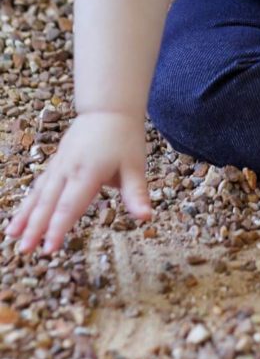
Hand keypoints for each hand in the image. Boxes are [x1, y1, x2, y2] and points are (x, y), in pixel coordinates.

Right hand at [5, 112, 150, 255]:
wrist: (108, 108)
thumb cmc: (124, 137)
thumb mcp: (135, 165)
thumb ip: (136, 193)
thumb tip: (147, 217)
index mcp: (89, 172)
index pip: (70, 205)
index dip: (59, 228)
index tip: (49, 249)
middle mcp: (69, 169)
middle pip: (49, 202)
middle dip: (35, 228)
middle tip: (23, 251)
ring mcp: (60, 165)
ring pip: (39, 193)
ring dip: (24, 215)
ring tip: (10, 236)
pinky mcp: (56, 162)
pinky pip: (39, 185)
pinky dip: (27, 202)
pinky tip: (18, 218)